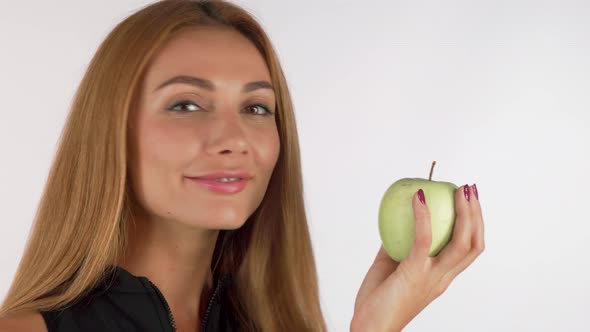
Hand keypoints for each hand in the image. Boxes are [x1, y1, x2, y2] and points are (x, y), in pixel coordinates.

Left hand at [351, 184, 484, 331]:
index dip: (475, 224)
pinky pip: (422, 239)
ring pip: (461, 243)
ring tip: (459, 190)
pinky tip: (418, 197)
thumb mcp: (390, 266)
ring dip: (464, 213)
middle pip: (473, 244)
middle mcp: (442, 278)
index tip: (469, 201)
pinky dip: (423, 216)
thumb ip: (398, 246)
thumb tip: (396, 219)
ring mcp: (431, 277)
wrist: (369, 327)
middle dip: (477, 214)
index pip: (469, 250)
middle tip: (470, 189)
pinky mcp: (414, 273)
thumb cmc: (377, 300)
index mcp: (441, 277)